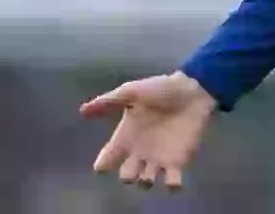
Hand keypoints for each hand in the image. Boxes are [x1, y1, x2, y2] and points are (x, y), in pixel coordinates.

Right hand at [80, 71, 217, 191]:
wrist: (192, 89)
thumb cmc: (161, 89)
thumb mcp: (132, 92)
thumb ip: (108, 101)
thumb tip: (82, 111)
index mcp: (125, 138)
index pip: (107, 159)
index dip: (103, 165)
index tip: (103, 165)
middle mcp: (139, 152)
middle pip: (126, 175)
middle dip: (127, 176)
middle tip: (131, 167)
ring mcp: (158, 158)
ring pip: (146, 182)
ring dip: (146, 182)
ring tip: (149, 173)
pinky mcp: (179, 160)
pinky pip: (173, 181)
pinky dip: (172, 186)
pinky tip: (172, 181)